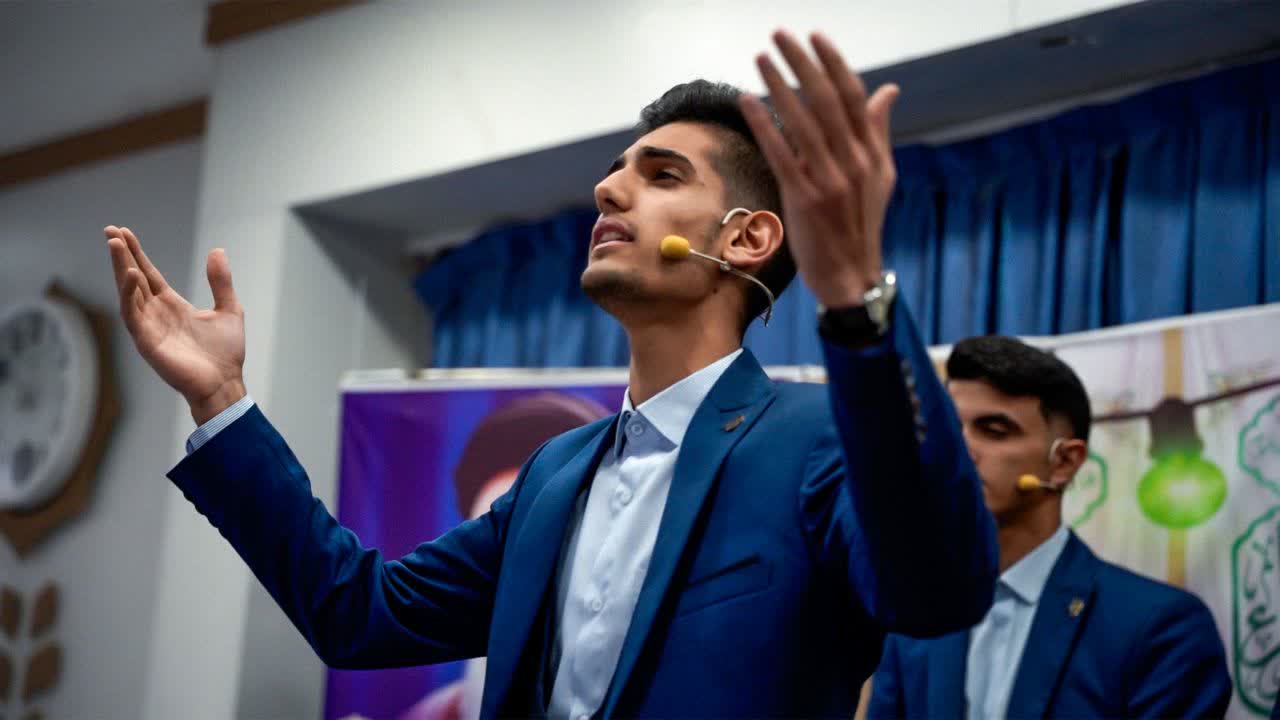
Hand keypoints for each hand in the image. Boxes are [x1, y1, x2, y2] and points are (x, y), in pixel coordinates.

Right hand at [104, 226, 245, 423]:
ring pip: (128, 292)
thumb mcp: (228, 309)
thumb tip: (217, 250)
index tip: (123, 232)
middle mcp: (156, 314)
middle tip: (109, 230)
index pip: (148, 274)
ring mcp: (149, 327)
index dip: (136, 253)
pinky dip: (129, 295)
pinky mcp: (147, 342)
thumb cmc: (225, 353)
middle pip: (133, 278)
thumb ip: (221, 282)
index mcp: (172, 305)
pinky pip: (132, 315)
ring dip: (120, 268)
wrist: (225, 383)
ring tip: (115, 244)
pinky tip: (130, 275)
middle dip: (121, 255)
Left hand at [740, 30, 899, 307]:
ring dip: (778, 86)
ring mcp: (828, 180)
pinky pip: (780, 153)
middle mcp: (852, 162)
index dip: (833, 63)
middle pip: (826, 101)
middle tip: (780, 35)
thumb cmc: (860, 223)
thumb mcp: (880, 175)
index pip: (853, 96)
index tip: (815, 37)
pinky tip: (747, 101)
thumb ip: (878, 130)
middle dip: (801, 63)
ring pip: (801, 123)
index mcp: (871, 153)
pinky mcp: (803, 197)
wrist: (850, 273)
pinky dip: (763, 124)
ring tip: (761, 59)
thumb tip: (888, 90)